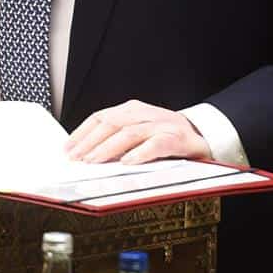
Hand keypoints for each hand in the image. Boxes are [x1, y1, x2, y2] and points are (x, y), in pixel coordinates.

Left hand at [64, 100, 212, 164]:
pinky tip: (128, 162)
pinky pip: (156, 144)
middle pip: (111, 123)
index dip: (81, 133)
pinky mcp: (178, 138)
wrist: (205, 135)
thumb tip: (87, 154)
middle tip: (76, 158)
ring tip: (94, 160)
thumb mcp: (139, 133)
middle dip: (90, 141)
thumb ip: (117, 139)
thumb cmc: (168, 137)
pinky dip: (140, 153)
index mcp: (133, 110)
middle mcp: (145, 114)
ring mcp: (162, 124)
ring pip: (130, 133)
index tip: (67, 148)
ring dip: (109, 147)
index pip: (100, 117)